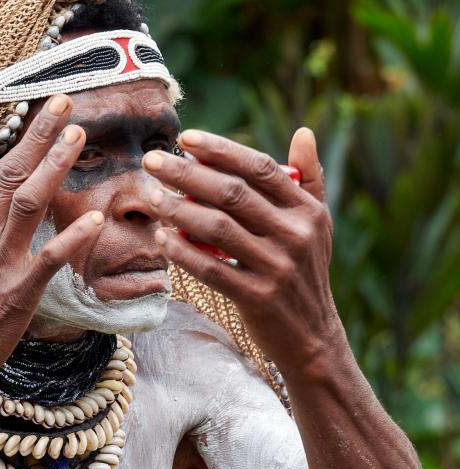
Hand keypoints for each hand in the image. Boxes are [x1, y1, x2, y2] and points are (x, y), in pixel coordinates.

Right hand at [0, 95, 102, 390]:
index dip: (18, 141)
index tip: (38, 115)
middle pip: (11, 174)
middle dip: (38, 136)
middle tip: (64, 103)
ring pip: (28, 202)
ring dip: (54, 166)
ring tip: (76, 136)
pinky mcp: (18, 291)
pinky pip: (50, 258)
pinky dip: (73, 237)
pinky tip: (96, 218)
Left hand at [142, 127, 340, 371]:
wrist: (312, 336)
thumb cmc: (305, 272)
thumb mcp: (317, 225)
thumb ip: (308, 178)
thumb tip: (304, 132)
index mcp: (307, 210)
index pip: (260, 168)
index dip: (221, 150)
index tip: (186, 138)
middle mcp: (295, 235)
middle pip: (232, 194)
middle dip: (187, 173)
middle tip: (152, 160)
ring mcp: (277, 267)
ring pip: (217, 229)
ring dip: (178, 209)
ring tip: (151, 197)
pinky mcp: (257, 297)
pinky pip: (211, 269)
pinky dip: (183, 253)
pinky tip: (161, 239)